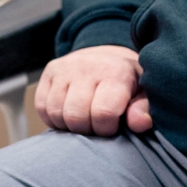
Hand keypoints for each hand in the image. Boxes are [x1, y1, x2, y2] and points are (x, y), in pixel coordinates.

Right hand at [35, 45, 151, 135]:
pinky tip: (68, 115)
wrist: (108, 57)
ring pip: (56, 112)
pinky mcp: (49, 71)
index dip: (106, 128)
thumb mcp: (144, 93)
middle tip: (96, 125)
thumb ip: (143, 109)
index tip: (112, 125)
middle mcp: (87, 66)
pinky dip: (53, 118)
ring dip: (69, 125)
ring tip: (84, 120)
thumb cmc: (129, 83)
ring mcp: (65, 67)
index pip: (102, 113)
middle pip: (76, 116)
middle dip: (86, 129)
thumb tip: (141, 124)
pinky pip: (42, 106)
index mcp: (116, 72)